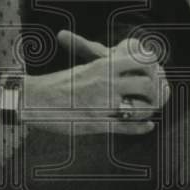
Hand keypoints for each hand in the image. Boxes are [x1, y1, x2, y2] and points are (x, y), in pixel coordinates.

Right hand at [24, 30, 168, 135]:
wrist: (34, 99)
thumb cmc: (58, 84)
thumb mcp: (85, 69)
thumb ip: (105, 67)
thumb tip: (121, 63)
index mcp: (103, 66)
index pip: (141, 61)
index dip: (153, 68)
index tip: (155, 73)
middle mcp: (106, 83)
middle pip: (147, 85)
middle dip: (156, 90)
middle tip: (156, 94)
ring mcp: (102, 105)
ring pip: (140, 108)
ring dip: (149, 110)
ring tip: (150, 111)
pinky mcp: (96, 124)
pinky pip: (126, 127)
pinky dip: (140, 128)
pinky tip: (148, 126)